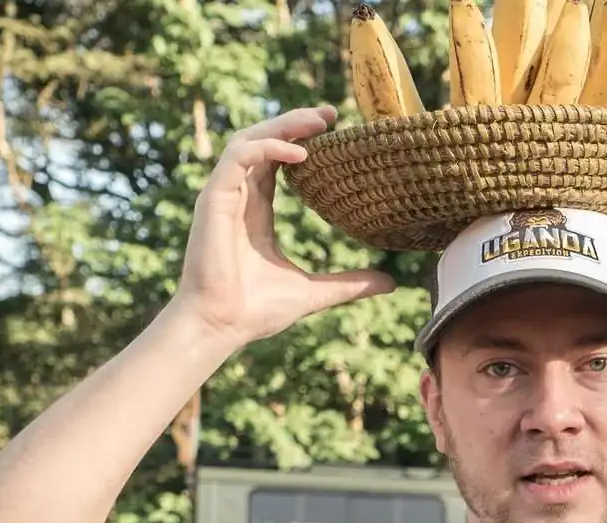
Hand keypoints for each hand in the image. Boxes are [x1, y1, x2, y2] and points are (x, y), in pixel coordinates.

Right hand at [172, 105, 394, 345]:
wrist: (222, 326)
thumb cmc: (257, 311)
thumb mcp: (315, 292)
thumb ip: (350, 283)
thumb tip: (391, 283)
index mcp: (257, 210)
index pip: (278, 160)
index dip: (302, 140)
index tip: (336, 130)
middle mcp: (239, 196)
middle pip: (265, 141)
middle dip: (295, 121)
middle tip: (331, 113)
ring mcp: (224, 195)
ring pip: (249, 139)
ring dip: (283, 124)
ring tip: (319, 121)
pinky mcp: (214, 199)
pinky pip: (239, 157)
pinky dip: (268, 147)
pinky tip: (300, 154)